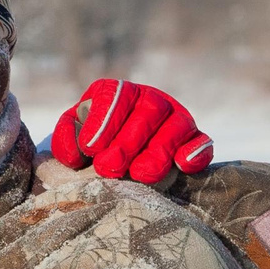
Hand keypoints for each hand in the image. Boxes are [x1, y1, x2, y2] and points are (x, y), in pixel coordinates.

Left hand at [48, 80, 213, 184]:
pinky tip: (182, 165)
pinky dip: (196, 152)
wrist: (113, 163)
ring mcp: (175, 119)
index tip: (90, 147)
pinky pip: (202, 142)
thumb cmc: (91, 149)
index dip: (104, 119)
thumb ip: (67, 139)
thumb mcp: (73, 139)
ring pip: (176, 126)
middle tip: (108, 168)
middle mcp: (149, 100)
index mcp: (118, 93)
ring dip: (158, 150)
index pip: (114, 94)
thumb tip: (78, 150)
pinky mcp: (194, 141)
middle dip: (127, 141)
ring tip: (139, 175)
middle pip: (147, 111)